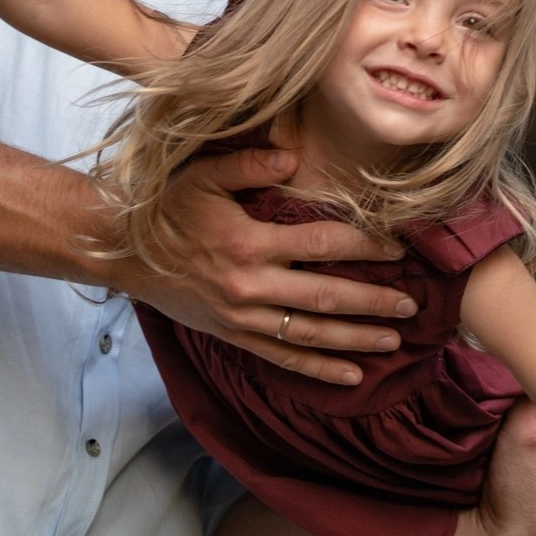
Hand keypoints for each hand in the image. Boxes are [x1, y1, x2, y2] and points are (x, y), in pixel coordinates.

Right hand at [113, 146, 417, 384]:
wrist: (123, 253)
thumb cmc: (167, 208)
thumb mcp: (202, 174)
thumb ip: (249, 165)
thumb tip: (293, 159)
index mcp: (250, 242)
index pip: (322, 244)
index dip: (363, 246)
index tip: (398, 249)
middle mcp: (250, 286)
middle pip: (326, 297)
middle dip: (374, 301)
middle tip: (413, 304)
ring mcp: (242, 317)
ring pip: (310, 335)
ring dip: (356, 340)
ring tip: (394, 339)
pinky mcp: (233, 335)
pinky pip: (282, 358)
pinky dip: (318, 370)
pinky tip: (350, 376)